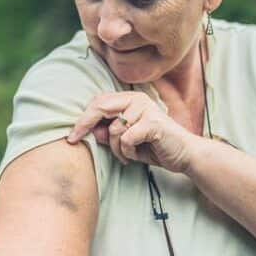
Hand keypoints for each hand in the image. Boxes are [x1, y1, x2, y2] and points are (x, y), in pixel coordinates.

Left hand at [66, 91, 197, 173]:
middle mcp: (137, 99)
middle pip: (101, 107)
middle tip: (74, 140)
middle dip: (84, 125)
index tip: (71, 135)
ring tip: (128, 155)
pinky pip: (126, 139)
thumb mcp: (127, 141)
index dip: (83, 118)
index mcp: (130, 99)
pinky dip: (127, 152)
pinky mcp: (153, 123)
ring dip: (116, 149)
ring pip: (113, 130)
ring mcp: (146, 109)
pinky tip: (136, 155)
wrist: (184, 155)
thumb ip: (110, 134)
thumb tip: (92, 131)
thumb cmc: (154, 146)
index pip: (99, 102)